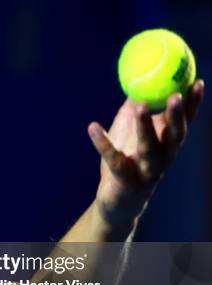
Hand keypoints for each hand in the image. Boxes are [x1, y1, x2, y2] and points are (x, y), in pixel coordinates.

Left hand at [87, 79, 204, 224]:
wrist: (116, 201)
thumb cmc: (125, 160)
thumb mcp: (130, 131)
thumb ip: (135, 107)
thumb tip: (137, 79)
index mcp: (166, 145)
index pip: (185, 122)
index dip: (193, 104)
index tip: (198, 82)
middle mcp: (163, 158)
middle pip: (175, 136)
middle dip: (177, 116)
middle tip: (175, 95)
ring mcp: (146, 171)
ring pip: (150, 149)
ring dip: (146, 127)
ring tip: (139, 106)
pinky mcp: (125, 180)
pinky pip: (113, 159)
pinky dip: (102, 142)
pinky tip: (92, 126)